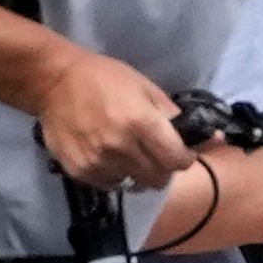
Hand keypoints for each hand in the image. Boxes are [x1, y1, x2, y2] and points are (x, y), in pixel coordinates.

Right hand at [30, 49, 191, 191]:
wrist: (52, 83)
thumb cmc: (103, 78)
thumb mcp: (145, 87)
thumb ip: (173, 116)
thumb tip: (210, 136)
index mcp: (142, 123)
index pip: (178, 161)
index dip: (183, 159)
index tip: (178, 153)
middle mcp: (121, 147)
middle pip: (158, 178)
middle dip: (162, 169)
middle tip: (154, 155)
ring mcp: (99, 162)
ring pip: (133, 184)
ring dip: (137, 173)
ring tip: (127, 155)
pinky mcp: (80, 170)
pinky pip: (109, 184)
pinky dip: (114, 175)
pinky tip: (107, 157)